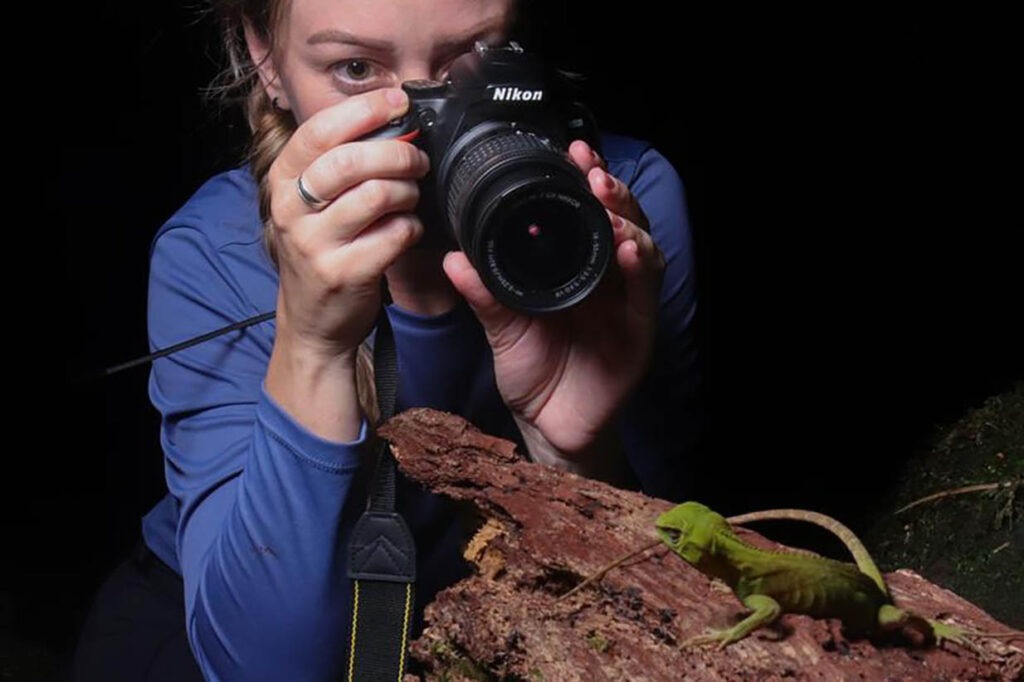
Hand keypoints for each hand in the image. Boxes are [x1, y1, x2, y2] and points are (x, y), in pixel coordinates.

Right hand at [265, 88, 430, 360]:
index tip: (397, 101)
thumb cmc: (322, 249)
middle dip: (397, 153)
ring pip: (376, 195)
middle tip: (417, 160)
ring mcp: (314, 244)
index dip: (364, 110)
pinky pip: (394, 235)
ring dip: (408, 191)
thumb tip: (394, 121)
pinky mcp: (343, 273)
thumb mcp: (313, 202)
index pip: (319, 130)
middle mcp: (291, 210)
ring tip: (411, 197)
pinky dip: (411, 227)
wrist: (312, 321)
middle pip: (350, 160)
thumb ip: (340, 163)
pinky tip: (407, 230)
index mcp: (282, 180)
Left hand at [443, 139, 665, 461]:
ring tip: (607, 201)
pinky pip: (646, 292)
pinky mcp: (640, 330)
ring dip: (627, 219)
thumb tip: (454, 260)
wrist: (549, 426)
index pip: (585, 216)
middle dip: (610, 190)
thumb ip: (484, 295)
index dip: (583, 183)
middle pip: (620, 220)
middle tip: (591, 170)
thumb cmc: (533, 371)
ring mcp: (626, 301)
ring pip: (641, 246)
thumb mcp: (502, 329)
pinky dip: (640, 267)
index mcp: (572, 269)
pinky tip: (628, 248)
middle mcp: (605, 278)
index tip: (571, 155)